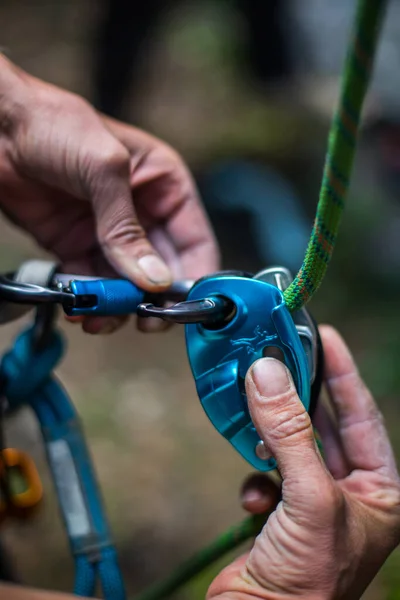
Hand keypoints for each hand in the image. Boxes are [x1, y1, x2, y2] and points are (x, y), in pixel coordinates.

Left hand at [0, 55, 218, 332]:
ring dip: (118, 305)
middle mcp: (142, 213)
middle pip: (163, 270)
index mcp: (164, 186)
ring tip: (102, 317)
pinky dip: (88, 299)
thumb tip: (153, 280)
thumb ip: (127, 227)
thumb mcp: (104, 168)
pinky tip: (81, 308)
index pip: (194, 240)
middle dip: (155, 298)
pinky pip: (91, 282)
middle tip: (146, 322)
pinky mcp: (75, 246)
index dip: (196, 276)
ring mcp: (108, 233)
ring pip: (126, 283)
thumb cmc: (56, 124)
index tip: (188, 307)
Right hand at [209, 325, 399, 599]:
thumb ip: (289, 433)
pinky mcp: (280, 510)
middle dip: (300, 393)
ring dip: (270, 431)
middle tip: (280, 354)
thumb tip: (268, 374)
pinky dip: (255, 475)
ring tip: (255, 410)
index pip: (362, 415)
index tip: (323, 335)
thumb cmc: (309, 584)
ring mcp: (313, 502)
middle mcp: (349, 493)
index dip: (343, 372)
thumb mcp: (310, 499)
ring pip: (290, 443)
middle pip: (323, 424)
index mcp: (379, 491)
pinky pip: (266, 471)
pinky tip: (253, 496)